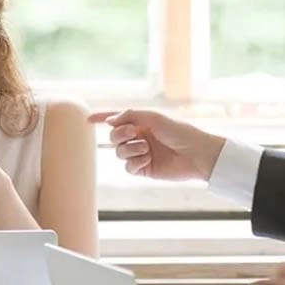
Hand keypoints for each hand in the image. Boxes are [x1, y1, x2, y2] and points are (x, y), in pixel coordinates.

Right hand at [88, 109, 224, 180]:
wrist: (196, 154)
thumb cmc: (178, 131)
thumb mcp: (152, 117)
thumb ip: (129, 115)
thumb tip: (110, 121)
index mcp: (142, 123)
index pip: (118, 119)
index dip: (102, 118)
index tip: (88, 119)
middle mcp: (140, 137)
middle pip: (114, 137)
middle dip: (120, 134)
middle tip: (133, 132)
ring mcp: (142, 154)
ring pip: (119, 153)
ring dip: (130, 149)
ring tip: (146, 148)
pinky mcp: (145, 170)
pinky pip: (128, 167)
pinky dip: (135, 162)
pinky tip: (147, 160)